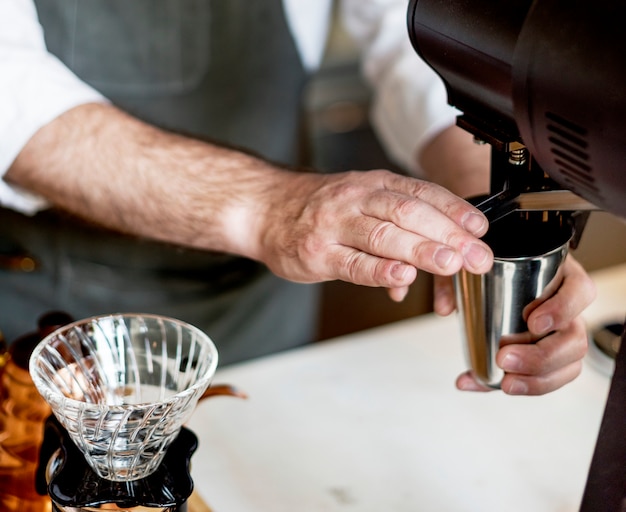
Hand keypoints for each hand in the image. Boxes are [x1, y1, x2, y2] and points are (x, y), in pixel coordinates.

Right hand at [257, 169, 492, 293]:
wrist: (266, 208)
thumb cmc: (319, 207)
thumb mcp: (362, 201)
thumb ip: (398, 228)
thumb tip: (434, 259)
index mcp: (374, 184)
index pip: (422, 193)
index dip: (455, 211)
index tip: (480, 231)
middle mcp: (357, 199)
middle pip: (409, 213)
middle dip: (448, 235)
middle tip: (476, 256)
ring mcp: (335, 225)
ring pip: (383, 235)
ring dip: (421, 250)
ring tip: (450, 264)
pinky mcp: (317, 254)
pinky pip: (352, 263)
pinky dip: (379, 270)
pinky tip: (402, 278)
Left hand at [434, 255, 595, 394]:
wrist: (491, 274)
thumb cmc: (492, 268)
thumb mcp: (472, 268)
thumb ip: (455, 281)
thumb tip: (445, 310)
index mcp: (560, 277)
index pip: (580, 291)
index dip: (562, 309)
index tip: (533, 322)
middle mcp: (569, 308)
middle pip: (575, 339)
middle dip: (542, 356)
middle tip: (505, 358)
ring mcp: (563, 334)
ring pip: (570, 365)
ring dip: (538, 380)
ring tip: (506, 383)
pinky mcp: (549, 356)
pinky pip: (549, 378)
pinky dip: (522, 387)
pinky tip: (495, 386)